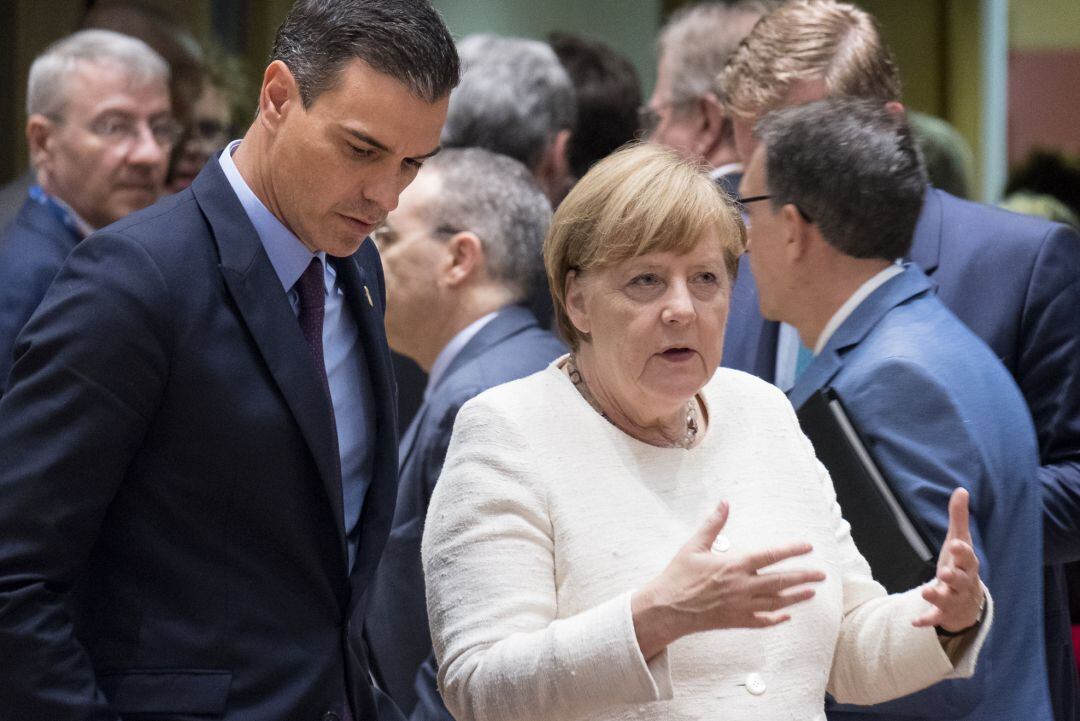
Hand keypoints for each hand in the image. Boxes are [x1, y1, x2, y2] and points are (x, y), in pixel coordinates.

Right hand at [631, 501, 824, 658]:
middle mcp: (742, 586)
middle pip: (780, 581)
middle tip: (821, 575)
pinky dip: (776, 619)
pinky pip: (761, 621)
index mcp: (734, 565)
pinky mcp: (735, 620)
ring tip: (811, 593)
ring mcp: (740, 606)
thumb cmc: (678, 576)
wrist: (667, 608)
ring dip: (796, 597)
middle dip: (803, 577)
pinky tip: (786, 616)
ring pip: (775, 602)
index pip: (770, 555)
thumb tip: (724, 502)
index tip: (807, 547)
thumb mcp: (693, 545)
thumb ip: (712, 524)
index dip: (791, 550)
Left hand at [913, 488, 983, 632]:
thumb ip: (959, 518)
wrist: (970, 601)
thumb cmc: (962, 565)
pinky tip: (914, 622)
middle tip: (943, 573)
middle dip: (953, 576)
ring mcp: (954, 599)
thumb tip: (961, 489)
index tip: (956, 544)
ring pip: (947, 599)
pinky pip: (936, 618)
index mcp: (967, 564)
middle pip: (960, 580)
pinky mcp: (944, 612)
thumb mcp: (960, 541)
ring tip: (924, 592)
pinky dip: (927, 620)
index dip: (962, 551)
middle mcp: (963, 583)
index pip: (967, 557)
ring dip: (936, 597)